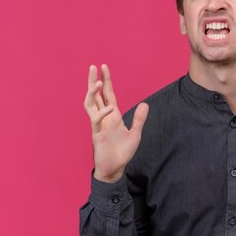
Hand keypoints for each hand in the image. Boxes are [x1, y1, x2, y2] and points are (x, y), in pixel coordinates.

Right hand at [83, 64, 148, 182]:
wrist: (116, 168)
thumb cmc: (123, 152)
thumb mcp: (135, 134)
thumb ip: (139, 119)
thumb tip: (145, 104)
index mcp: (113, 116)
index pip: (108, 94)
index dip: (106, 80)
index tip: (104, 67)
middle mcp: (104, 117)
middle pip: (96, 95)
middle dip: (94, 81)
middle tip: (93, 66)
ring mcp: (99, 125)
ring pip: (90, 104)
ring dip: (92, 93)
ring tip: (97, 82)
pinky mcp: (97, 134)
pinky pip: (96, 120)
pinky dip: (102, 113)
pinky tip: (110, 108)